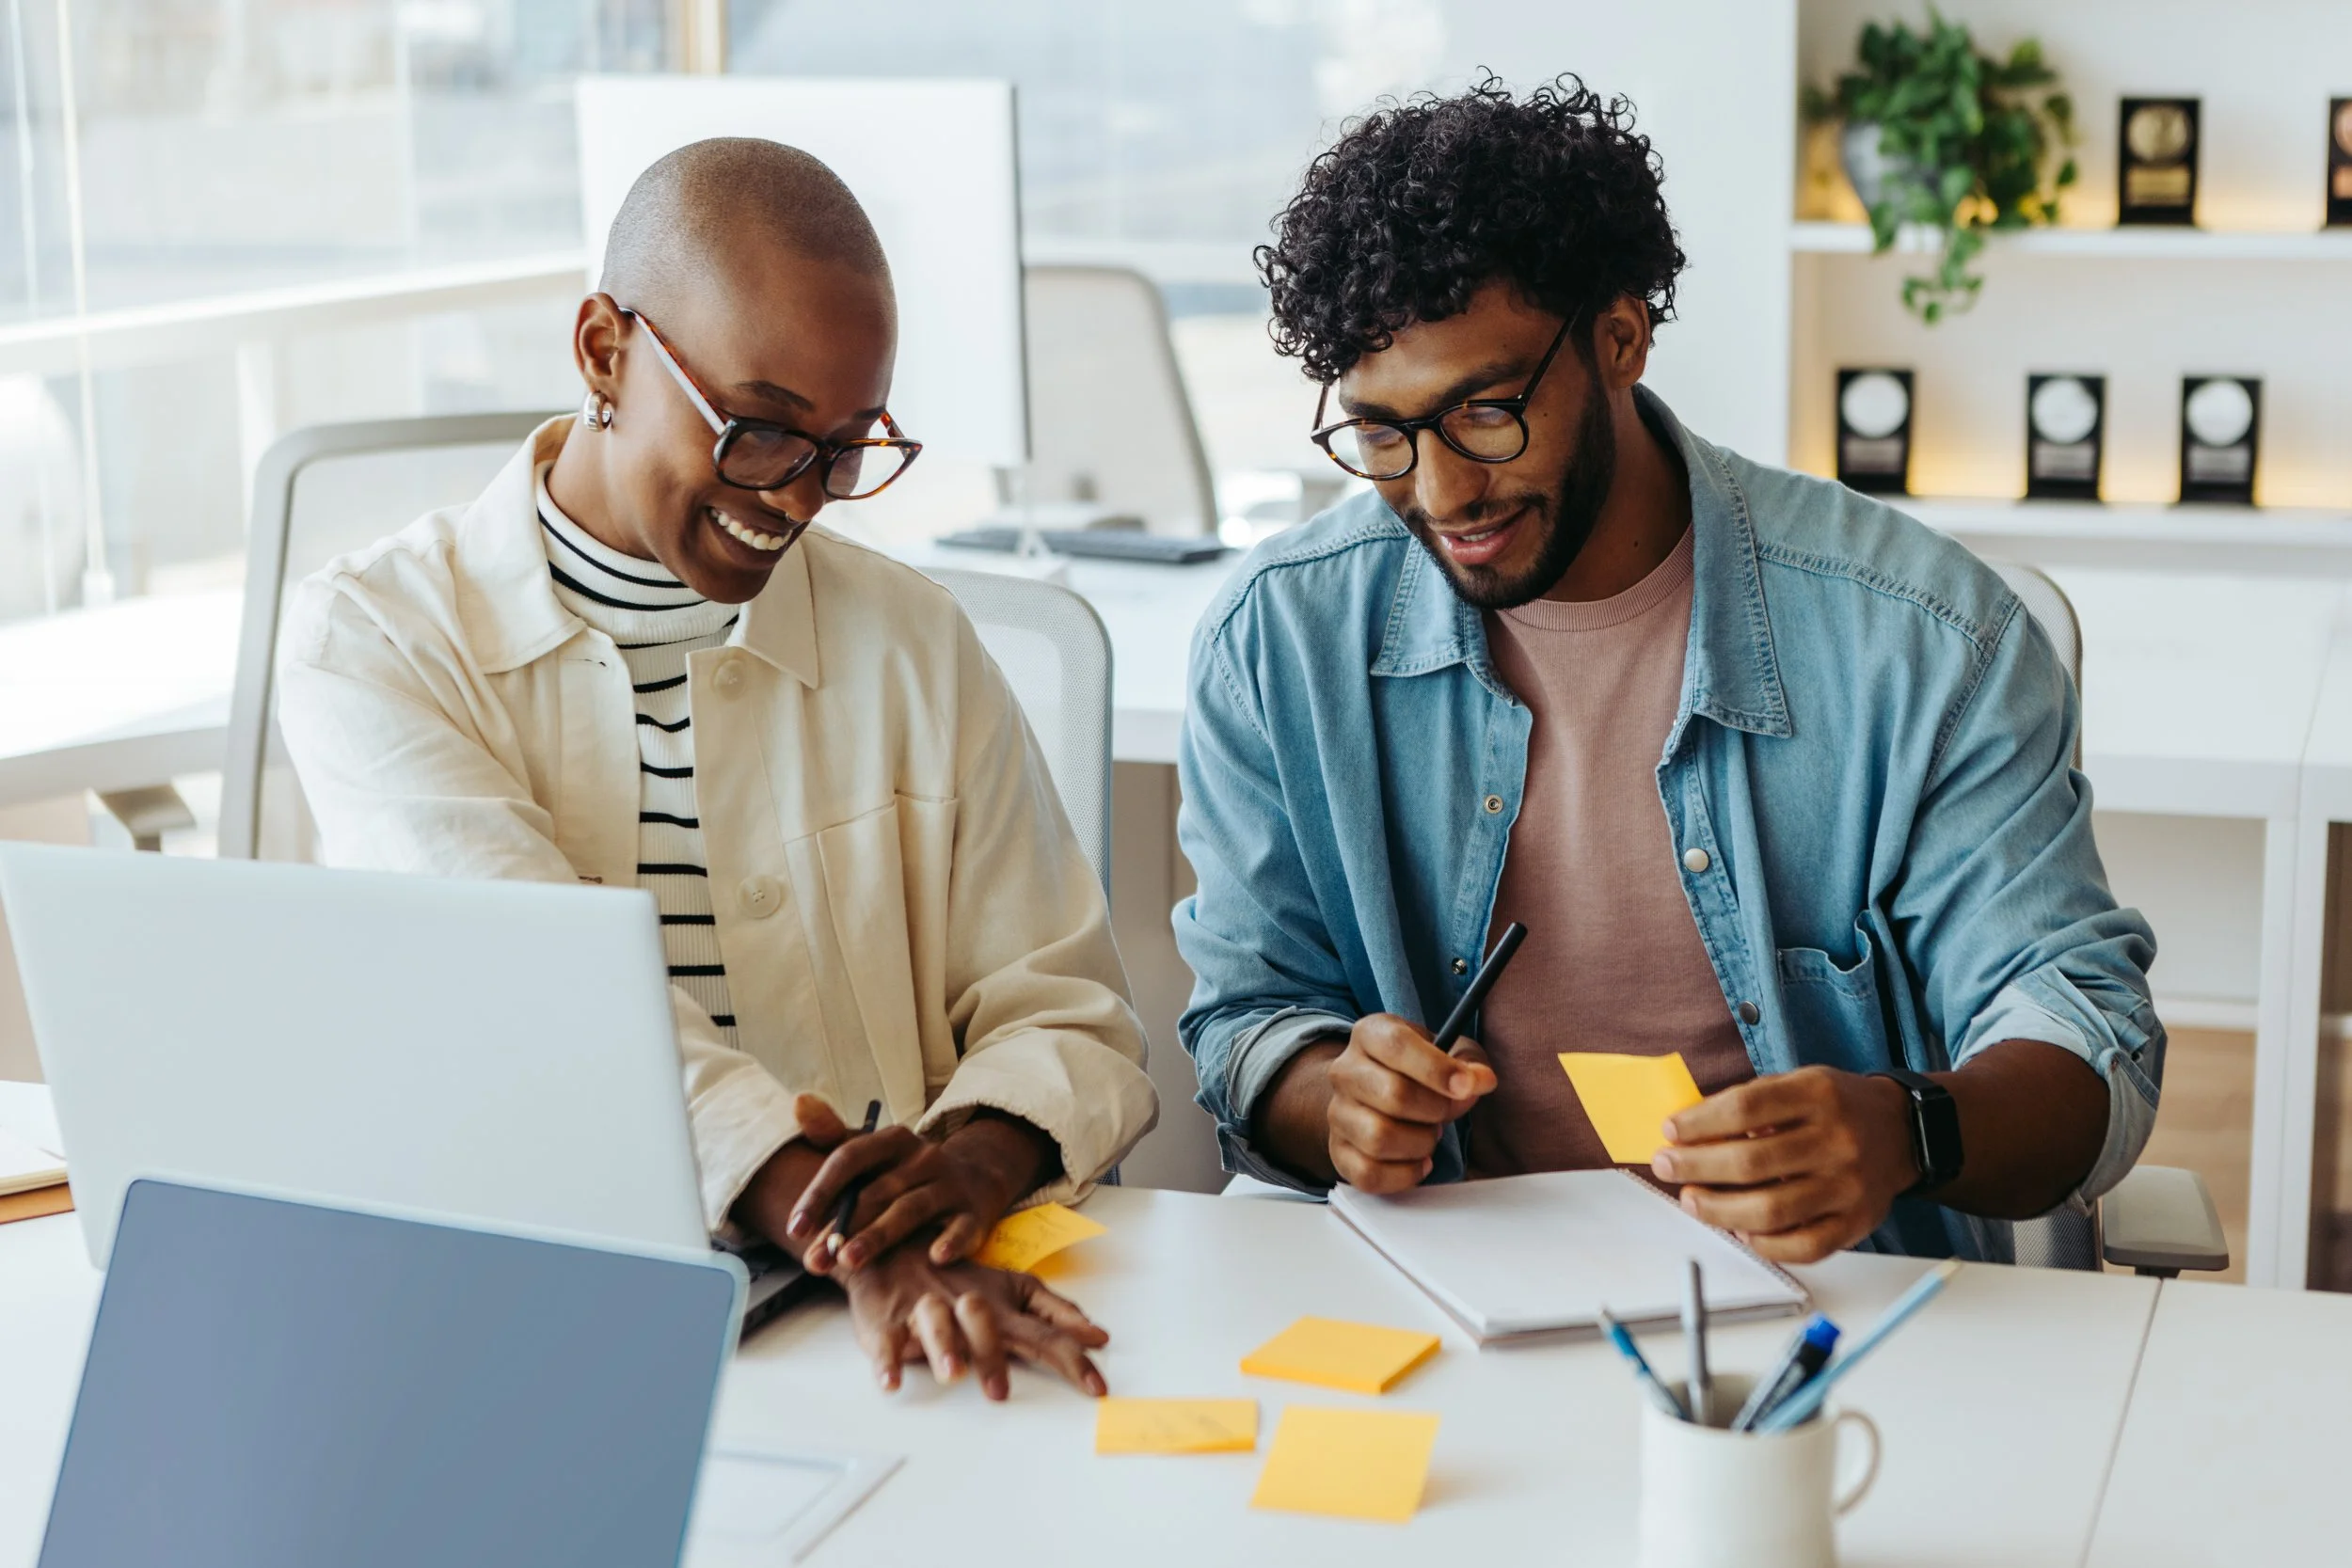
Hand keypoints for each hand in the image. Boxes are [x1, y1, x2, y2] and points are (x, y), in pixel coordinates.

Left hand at [784, 1096, 1045, 1275]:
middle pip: (876, 1191)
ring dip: (879, 1235)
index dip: (819, 1193)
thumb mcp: (873, 1150)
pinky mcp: (975, 1214)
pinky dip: (952, 1241)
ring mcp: (950, 1184)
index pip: (850, 1158)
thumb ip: (833, 1135)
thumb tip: (798, 1102)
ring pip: (912, 1209)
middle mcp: (923, 1157)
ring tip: (849, 1261)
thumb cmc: (906, 1172)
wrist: (977, 1177)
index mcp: (892, 1140)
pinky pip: (964, 1227)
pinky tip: (935, 1257)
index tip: (795, 1229)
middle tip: (815, 1260)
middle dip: (842, 1227)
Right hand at [845, 1247, 1109, 1400]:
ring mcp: (924, 1310)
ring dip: (944, 1347)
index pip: (1044, 1334)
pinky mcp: (886, 1320)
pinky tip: (890, 1380)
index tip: (1097, 1388)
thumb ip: (1053, 1313)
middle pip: (986, 1326)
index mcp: (1001, 1305)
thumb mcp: (1011, 1288)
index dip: (1071, 1359)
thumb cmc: (957, 1276)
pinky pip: (885, 1341)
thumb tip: (1097, 1336)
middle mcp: (966, 1305)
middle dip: (994, 1354)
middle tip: (1001, 1393)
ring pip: (936, 1324)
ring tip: (952, 1373)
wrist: (890, 1245)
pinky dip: (887, 1360)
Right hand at [1325, 1013, 1496, 1192]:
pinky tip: (1419, 1162)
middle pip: (1393, 1095)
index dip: (1436, 1069)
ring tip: (1430, 1135)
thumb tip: (1479, 1080)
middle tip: (1447, 1112)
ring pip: (1379, 1138)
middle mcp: (1345, 1071)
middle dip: (1435, 1110)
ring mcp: (1336, 1113)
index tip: (1467, 1086)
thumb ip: (1468, 1062)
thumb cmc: (1417, 1071)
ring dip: (1421, 1143)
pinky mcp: (1338, 1152)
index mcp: (1371, 1034)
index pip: (1397, 1046)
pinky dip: (1405, 1175)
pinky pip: (1369, 1174)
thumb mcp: (1447, 1052)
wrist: (1374, 1094)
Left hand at [1650, 1067, 1917, 1262]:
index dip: (1700, 1122)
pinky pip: (1803, 1247)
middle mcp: (1837, 1140)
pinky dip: (1764, 1244)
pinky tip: (1740, 1230)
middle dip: (1697, 1167)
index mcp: (1819, 1095)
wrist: (1903, 1132)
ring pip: (1771, 1211)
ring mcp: (1849, 1186)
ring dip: (1719, 1210)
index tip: (1670, 1131)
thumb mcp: (1799, 1083)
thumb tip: (1689, 1130)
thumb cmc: (1837, 1107)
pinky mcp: (1856, 1223)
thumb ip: (1750, 1101)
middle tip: (1667, 1166)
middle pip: (1751, 1162)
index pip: (1746, 1108)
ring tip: (1692, 1201)